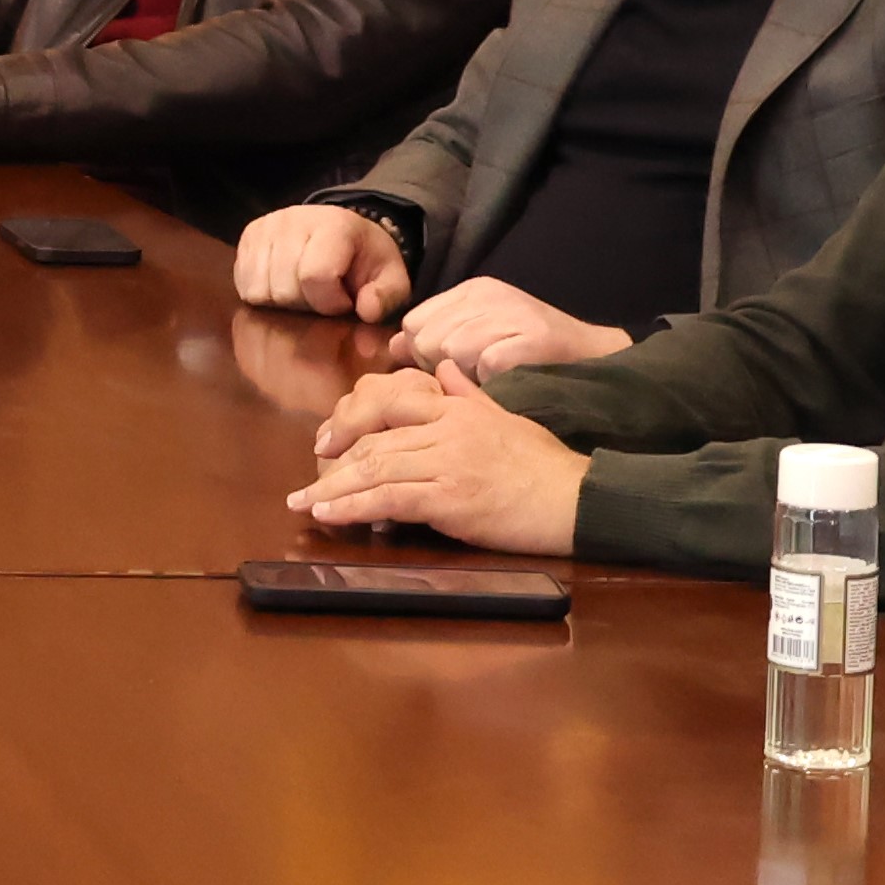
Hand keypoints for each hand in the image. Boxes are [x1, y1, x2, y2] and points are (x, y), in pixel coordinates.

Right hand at [236, 201, 416, 320]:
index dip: (330, 301)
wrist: (338, 230)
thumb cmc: (363, 258)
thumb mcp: (390, 276)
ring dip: (282, 302)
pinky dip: (263, 295)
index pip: (315, 276)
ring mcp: (265, 227)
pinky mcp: (247, 237)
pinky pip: (243, 286)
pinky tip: (283, 285)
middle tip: (322, 296)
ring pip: (259, 290)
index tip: (345, 301)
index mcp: (333, 225)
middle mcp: (292, 220)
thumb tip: (366, 311)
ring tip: (302, 290)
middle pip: (284, 288)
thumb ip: (387, 295)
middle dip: (306, 304)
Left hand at [288, 363, 587, 554]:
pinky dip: (353, 507)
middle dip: (334, 459)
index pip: (390, 399)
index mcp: (457, 407)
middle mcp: (447, 428)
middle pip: (374, 437)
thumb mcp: (507, 417)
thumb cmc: (546, 465)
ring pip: (374, 467)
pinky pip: (389, 499)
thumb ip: (471, 394)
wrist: (579, 498)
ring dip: (333, 489)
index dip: (352, 418)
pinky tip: (330, 515)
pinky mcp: (450, 497)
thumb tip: (448, 369)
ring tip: (305, 503)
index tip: (328, 439)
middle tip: (307, 481)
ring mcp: (447, 462)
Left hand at [398, 277, 635, 376]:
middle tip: (470, 376)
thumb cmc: (530, 351)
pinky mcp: (531, 336)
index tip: (444, 368)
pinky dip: (492, 380)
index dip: (421, 352)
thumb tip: (391, 346)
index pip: (414, 322)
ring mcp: (511, 312)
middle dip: (439, 367)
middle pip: (426, 339)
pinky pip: (484, 365)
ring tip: (490, 377)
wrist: (593, 357)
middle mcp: (488, 295)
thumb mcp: (477, 334)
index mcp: (471, 290)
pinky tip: (508, 378)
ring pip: (451, 352)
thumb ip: (435, 335)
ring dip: (466, 375)